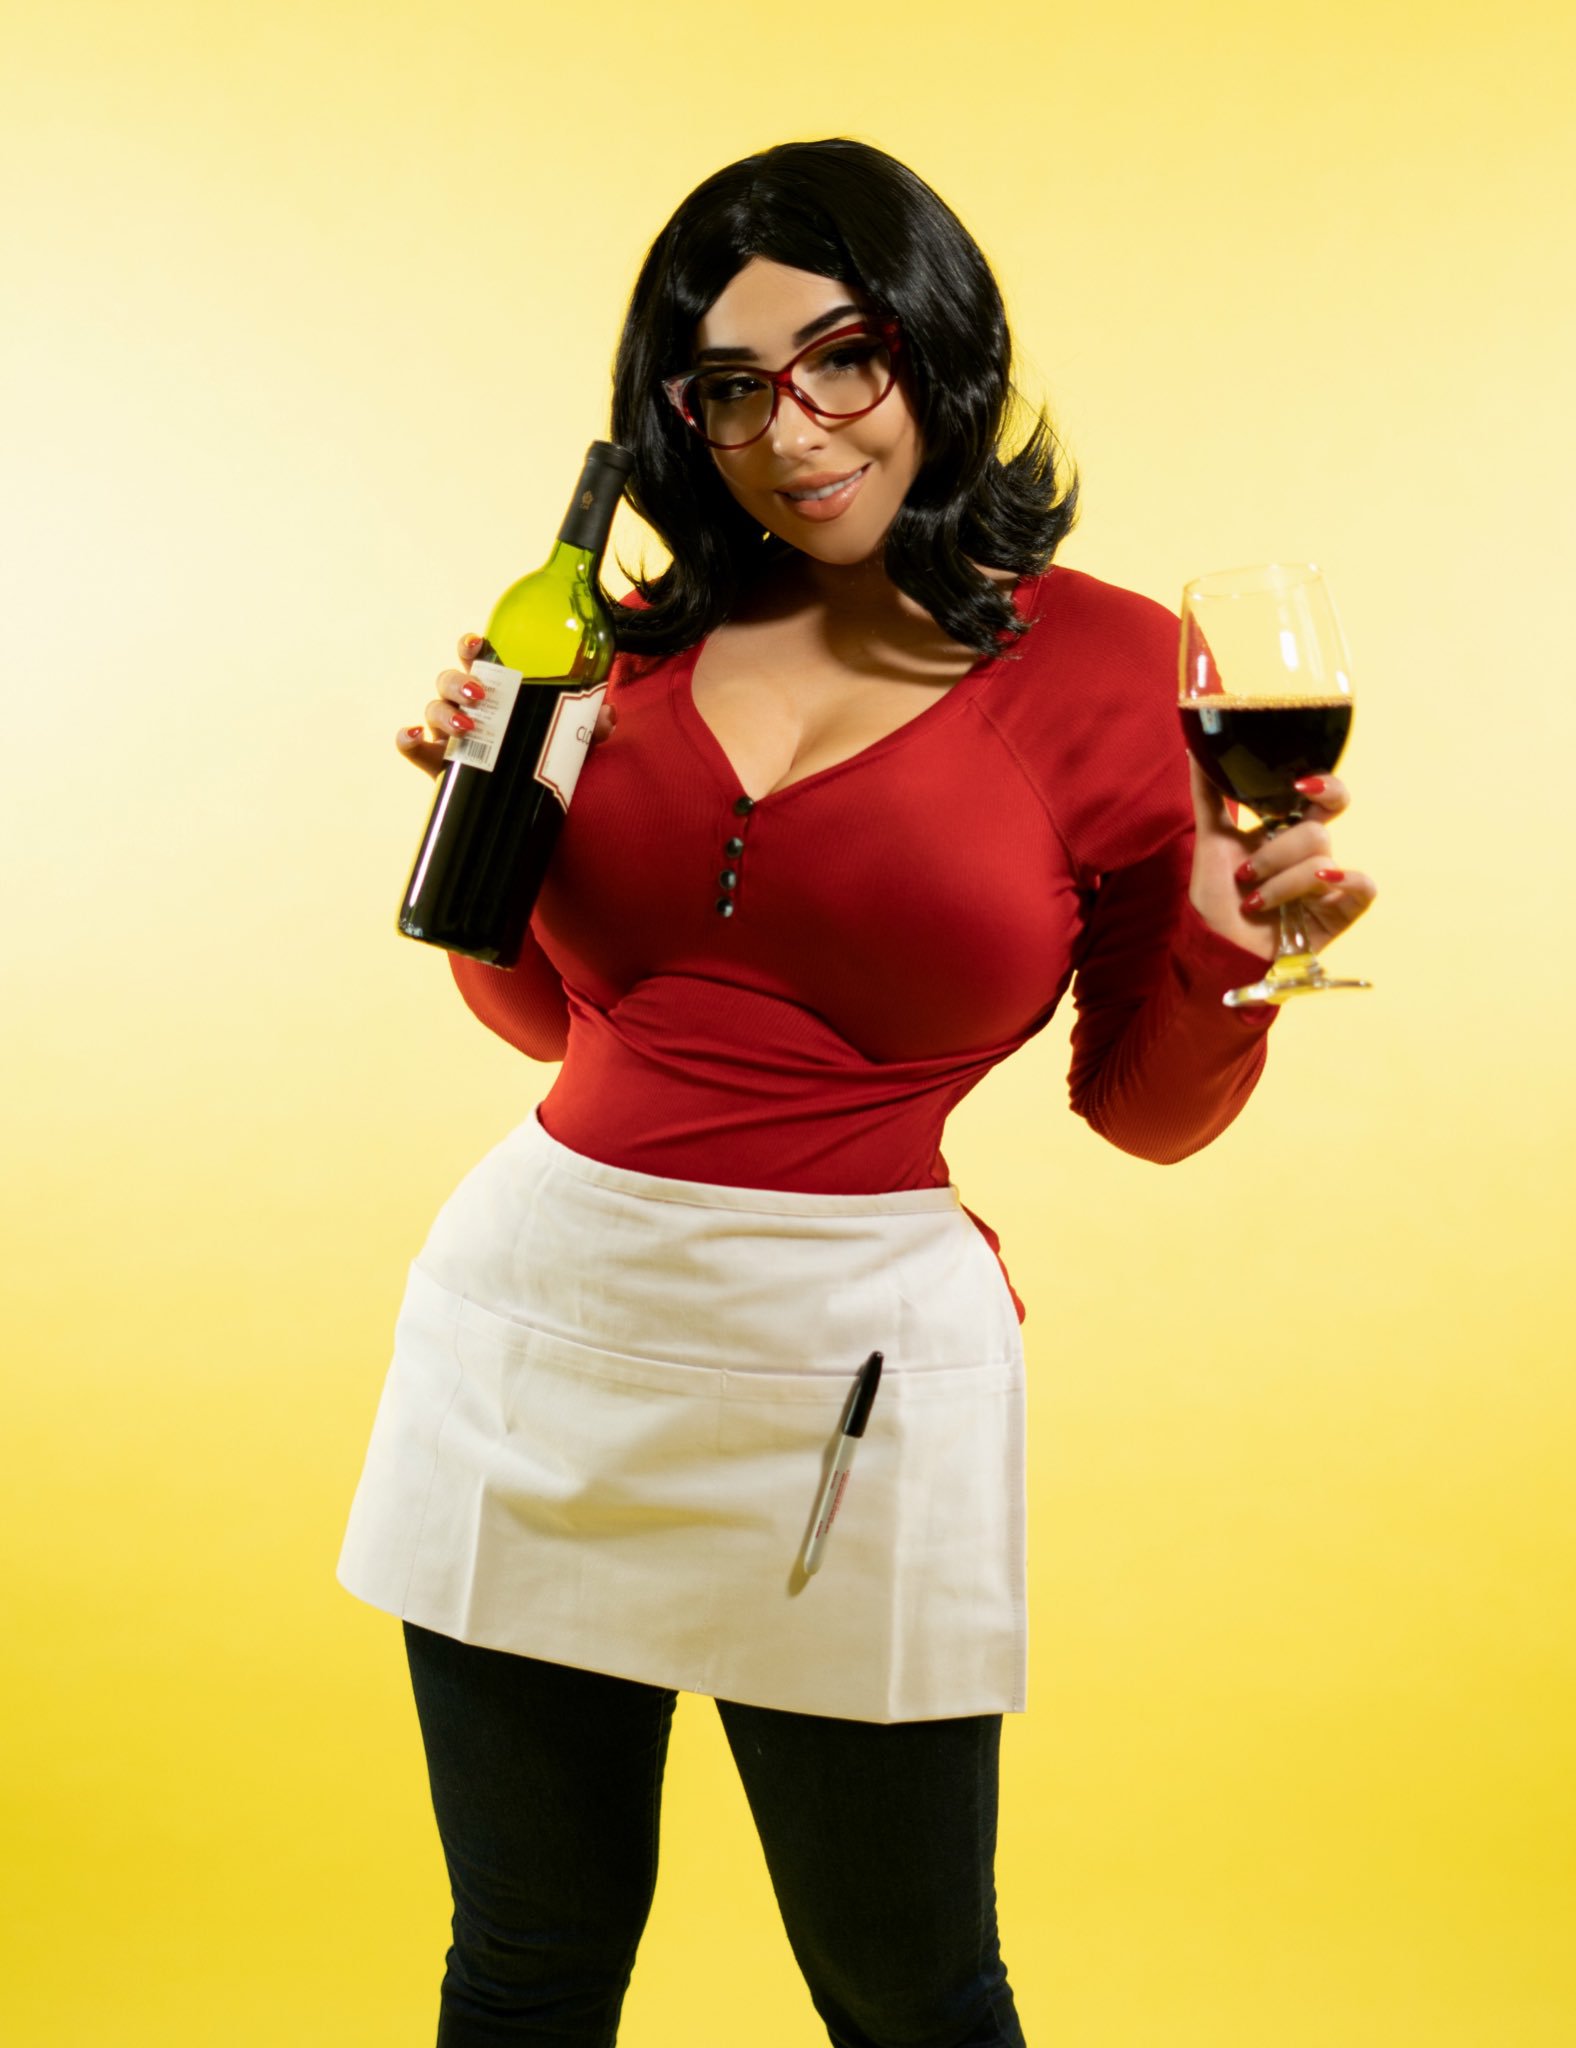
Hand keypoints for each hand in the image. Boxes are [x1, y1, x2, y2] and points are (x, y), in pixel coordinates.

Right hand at [395, 632, 618, 780]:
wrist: (526, 807)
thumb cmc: (543, 761)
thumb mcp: (570, 745)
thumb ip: (588, 729)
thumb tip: (606, 715)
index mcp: (495, 692)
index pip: (476, 659)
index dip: (471, 647)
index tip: (479, 645)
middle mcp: (467, 708)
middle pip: (448, 681)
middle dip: (458, 682)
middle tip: (480, 695)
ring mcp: (449, 736)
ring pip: (432, 710)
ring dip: (443, 713)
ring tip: (468, 729)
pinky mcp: (438, 765)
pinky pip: (412, 748)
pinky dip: (407, 740)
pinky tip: (414, 737)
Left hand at [1187, 761, 1377, 959]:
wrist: (1217, 948)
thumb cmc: (1217, 897)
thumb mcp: (1210, 840)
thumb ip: (1208, 793)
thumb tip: (1197, 745)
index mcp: (1289, 829)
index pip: (1323, 794)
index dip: (1322, 785)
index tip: (1297, 787)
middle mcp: (1312, 852)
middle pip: (1318, 829)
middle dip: (1277, 851)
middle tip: (1249, 869)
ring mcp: (1329, 882)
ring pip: (1321, 861)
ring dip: (1278, 884)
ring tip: (1252, 902)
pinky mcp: (1341, 910)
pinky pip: (1362, 885)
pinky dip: (1344, 882)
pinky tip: (1319, 888)